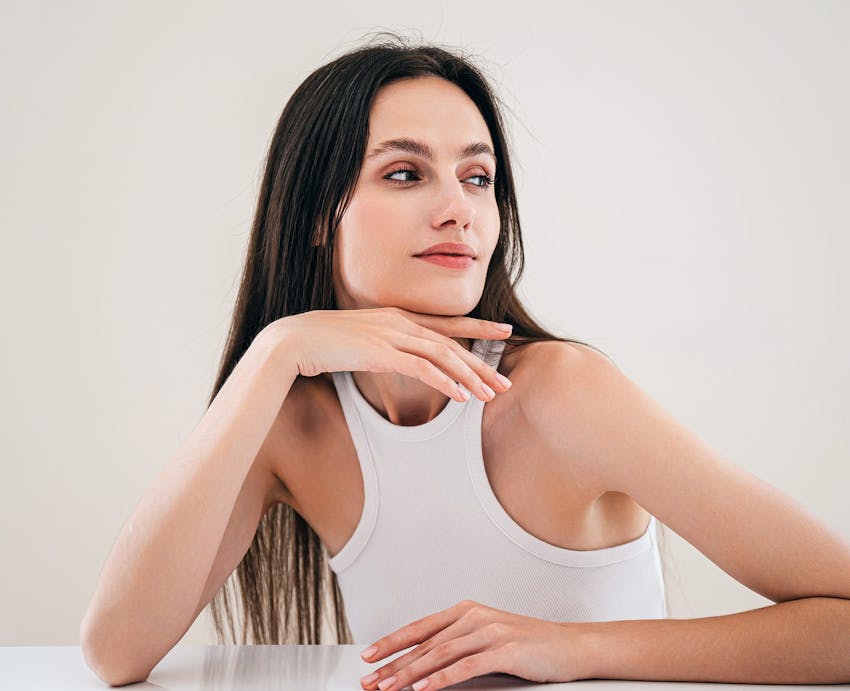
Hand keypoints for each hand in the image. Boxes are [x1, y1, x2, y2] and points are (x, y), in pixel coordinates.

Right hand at [260, 307, 513, 402]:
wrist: (293, 340)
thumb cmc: (322, 344)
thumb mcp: (359, 341)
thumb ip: (381, 346)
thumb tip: (395, 358)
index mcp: (396, 316)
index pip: (444, 324)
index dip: (477, 328)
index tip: (502, 331)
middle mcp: (398, 321)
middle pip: (450, 342)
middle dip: (481, 363)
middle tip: (504, 382)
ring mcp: (390, 335)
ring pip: (442, 355)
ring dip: (469, 376)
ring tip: (489, 395)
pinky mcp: (381, 352)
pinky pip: (422, 369)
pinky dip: (445, 383)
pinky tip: (461, 397)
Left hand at [357, 600, 586, 690]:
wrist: (571, 646)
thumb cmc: (531, 645)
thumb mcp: (489, 638)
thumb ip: (460, 645)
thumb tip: (425, 663)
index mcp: (468, 612)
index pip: (421, 627)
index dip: (392, 641)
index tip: (370, 655)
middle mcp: (475, 617)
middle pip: (425, 643)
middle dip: (394, 663)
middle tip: (370, 679)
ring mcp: (490, 632)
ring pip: (440, 654)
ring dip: (410, 672)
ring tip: (389, 687)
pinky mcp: (505, 650)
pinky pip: (466, 666)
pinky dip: (441, 678)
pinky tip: (424, 688)